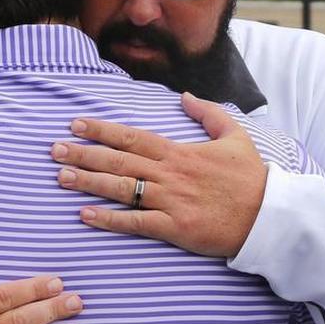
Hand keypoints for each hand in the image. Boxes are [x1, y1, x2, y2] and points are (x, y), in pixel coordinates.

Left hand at [51, 92, 266, 257]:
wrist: (270, 216)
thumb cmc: (252, 177)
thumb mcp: (234, 136)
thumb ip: (208, 113)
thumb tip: (184, 96)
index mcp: (180, 151)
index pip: (132, 136)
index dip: (102, 130)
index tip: (76, 124)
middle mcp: (170, 174)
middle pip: (118, 160)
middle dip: (84, 153)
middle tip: (54, 149)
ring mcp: (171, 201)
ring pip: (121, 189)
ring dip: (88, 182)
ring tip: (61, 177)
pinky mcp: (175, 227)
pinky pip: (135, 222)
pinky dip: (109, 219)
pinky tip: (85, 215)